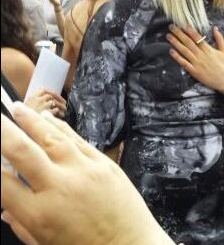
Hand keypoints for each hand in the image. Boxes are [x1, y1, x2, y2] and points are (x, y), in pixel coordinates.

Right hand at [1, 104, 175, 244]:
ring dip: (31, 120)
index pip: (2, 184)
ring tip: (16, 107)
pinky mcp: (103, 162)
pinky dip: (60, 127)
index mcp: (39, 215)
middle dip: (4, 131)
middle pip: (23, 151)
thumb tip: (5, 209)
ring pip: (51, 137)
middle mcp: (59, 186)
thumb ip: (23, 227)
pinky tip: (47, 118)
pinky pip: (77, 139)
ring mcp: (83, 170)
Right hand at [24, 89, 66, 117]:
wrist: (21, 127)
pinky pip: (56, 110)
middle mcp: (37, 100)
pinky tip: (60, 116)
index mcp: (31, 98)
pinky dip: (60, 112)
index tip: (53, 95)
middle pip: (50, 96)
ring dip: (60, 106)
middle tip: (61, 103)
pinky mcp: (46, 113)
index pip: (42, 90)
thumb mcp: (25, 109)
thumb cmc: (22, 121)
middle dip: (57, 99)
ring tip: (63, 110)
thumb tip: (43, 93)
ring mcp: (42, 106)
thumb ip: (34, 102)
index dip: (49, 92)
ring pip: (55, 102)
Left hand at [167, 24, 223, 95]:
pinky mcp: (194, 72)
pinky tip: (171, 51)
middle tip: (171, 27)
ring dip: (175, 43)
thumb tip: (215, 28)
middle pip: (188, 42)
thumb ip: (219, 38)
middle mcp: (201, 55)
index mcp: (208, 49)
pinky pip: (184, 63)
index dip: (189, 30)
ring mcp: (197, 63)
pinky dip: (177, 57)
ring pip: (184, 51)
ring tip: (169, 36)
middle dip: (179, 34)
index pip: (196, 37)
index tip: (182, 24)